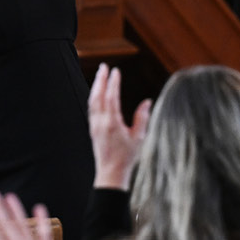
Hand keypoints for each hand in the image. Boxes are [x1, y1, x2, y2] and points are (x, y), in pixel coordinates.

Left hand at [88, 63, 150, 189]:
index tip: (116, 70)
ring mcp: (94, 126)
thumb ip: (142, 118)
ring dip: (96, 87)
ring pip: (92, 101)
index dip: (114, 83)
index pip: (112, 97)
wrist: (110, 173)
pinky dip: (94, 97)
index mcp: (112, 123)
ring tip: (100, 75)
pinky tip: (97, 92)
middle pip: (98, 96)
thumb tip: (147, 101)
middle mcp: (100, 122)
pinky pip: (91, 109)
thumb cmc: (127, 157)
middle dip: (100, 80)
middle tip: (104, 66)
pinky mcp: (92, 129)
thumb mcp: (139, 138)